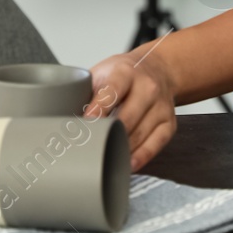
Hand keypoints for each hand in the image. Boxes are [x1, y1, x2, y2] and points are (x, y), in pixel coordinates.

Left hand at [85, 49, 176, 170]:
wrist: (159, 69)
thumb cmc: (126, 73)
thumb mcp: (104, 72)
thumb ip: (87, 91)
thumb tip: (63, 115)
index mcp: (126, 72)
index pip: (112, 91)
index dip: (98, 109)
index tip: (85, 124)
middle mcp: (148, 88)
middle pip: (127, 117)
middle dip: (107, 134)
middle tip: (87, 147)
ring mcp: (161, 107)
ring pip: (139, 134)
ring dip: (120, 148)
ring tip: (102, 157)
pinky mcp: (169, 124)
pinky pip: (155, 145)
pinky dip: (140, 157)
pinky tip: (127, 163)